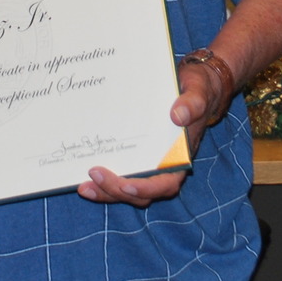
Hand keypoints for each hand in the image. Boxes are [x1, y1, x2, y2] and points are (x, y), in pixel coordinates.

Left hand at [75, 67, 212, 205]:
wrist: (193, 87)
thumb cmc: (197, 90)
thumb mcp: (198, 91)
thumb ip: (193, 102)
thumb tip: (178, 115)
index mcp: (181, 157)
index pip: (165, 184)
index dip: (146, 189)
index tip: (126, 186)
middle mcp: (164, 166)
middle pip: (140, 193)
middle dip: (115, 191)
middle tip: (93, 175)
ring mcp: (149, 163)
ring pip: (127, 189)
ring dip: (106, 191)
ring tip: (83, 186)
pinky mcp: (136, 156)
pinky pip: (120, 173)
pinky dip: (104, 179)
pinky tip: (85, 173)